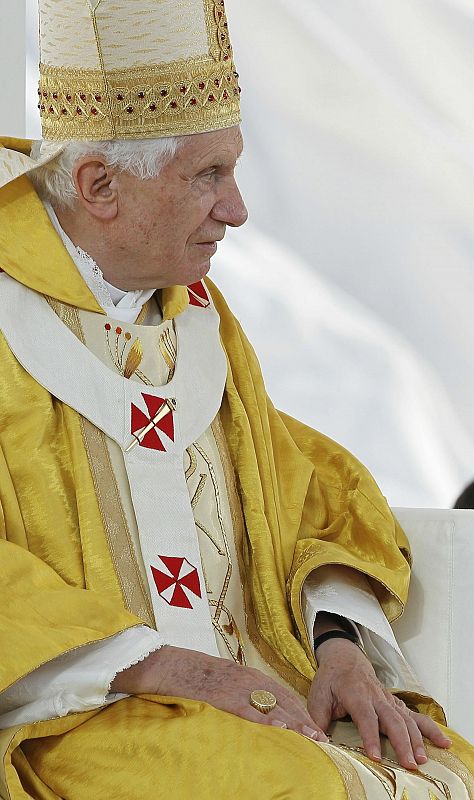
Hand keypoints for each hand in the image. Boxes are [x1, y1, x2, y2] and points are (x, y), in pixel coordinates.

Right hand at [112, 645, 327, 739]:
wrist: (166, 663)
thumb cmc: (191, 675)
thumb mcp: (221, 681)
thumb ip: (239, 695)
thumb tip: (257, 715)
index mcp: (247, 676)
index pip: (281, 695)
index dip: (301, 712)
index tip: (317, 730)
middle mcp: (246, 679)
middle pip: (282, 700)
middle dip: (304, 720)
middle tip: (324, 740)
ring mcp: (234, 686)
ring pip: (270, 704)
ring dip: (293, 722)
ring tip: (312, 738)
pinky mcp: (221, 695)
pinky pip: (245, 708)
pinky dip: (264, 718)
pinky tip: (279, 728)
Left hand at [308, 638, 451, 769]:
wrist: (345, 658)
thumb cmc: (330, 679)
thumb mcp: (317, 695)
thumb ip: (317, 718)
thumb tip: (317, 740)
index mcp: (356, 693)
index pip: (366, 716)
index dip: (371, 736)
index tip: (375, 756)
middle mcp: (376, 696)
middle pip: (392, 719)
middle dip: (401, 743)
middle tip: (409, 764)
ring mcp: (389, 700)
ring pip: (406, 719)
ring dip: (416, 739)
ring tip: (422, 760)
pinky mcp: (396, 704)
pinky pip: (415, 717)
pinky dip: (430, 729)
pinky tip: (443, 742)